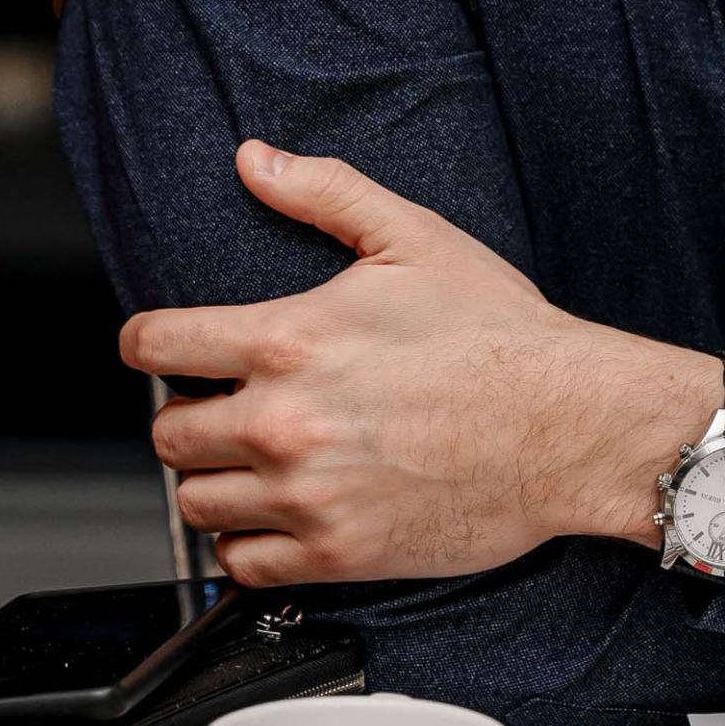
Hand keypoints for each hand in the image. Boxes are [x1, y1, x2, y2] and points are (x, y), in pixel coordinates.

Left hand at [123, 142, 719, 587]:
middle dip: (190, 415)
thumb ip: (323, 193)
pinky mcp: (339, 554)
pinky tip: (278, 514)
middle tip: (230, 407)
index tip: (166, 351)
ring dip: (214, 481)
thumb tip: (254, 160)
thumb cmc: (502, 335)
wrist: (573, 425)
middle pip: (167, 435)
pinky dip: (247, 544)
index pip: (154, 345)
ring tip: (254, 461)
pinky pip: (243, 565)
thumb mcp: (414, 238)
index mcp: (288, 339)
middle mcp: (284, 422)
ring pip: (196, 503)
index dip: (151, 344)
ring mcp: (307, 496)